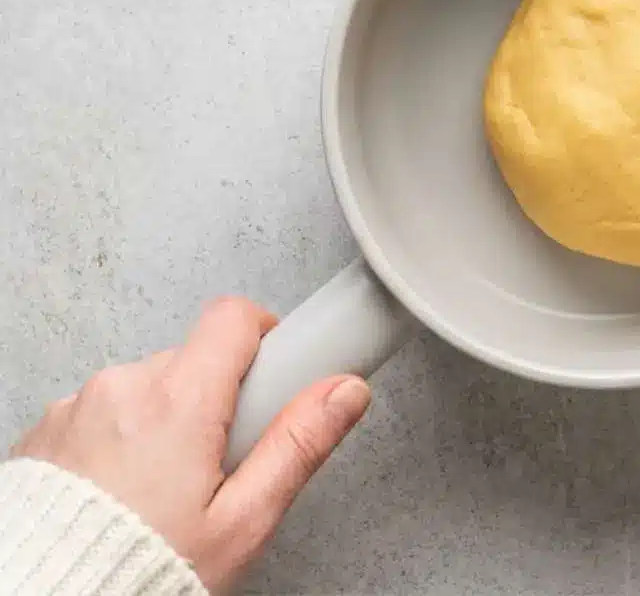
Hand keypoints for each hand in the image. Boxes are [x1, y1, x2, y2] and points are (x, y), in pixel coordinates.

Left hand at [9, 297, 371, 592]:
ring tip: (168, 489)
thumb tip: (344, 394)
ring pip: (147, 388)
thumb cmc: (142, 572)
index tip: (275, 374)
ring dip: (165, 422)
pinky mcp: (47, 432)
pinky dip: (121, 440)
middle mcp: (121, 389)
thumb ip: (299, 445)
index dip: (265, 337)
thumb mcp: (244, 520)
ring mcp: (76, 408)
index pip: (234, 318)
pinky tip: (126, 492)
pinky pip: (102, 413)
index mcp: (177, 402)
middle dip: (216, 399)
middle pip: (193, 360)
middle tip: (223, 462)